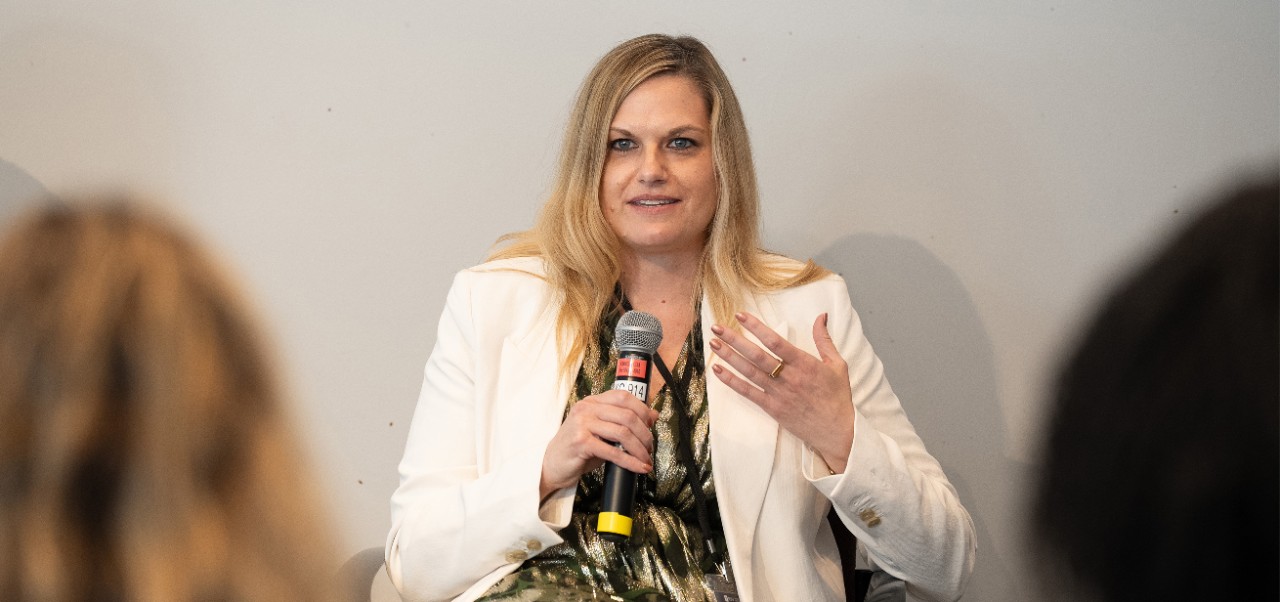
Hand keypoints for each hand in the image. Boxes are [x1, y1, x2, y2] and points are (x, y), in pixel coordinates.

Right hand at [539, 389, 658, 498]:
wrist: (552, 464)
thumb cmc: (579, 448)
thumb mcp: (602, 430)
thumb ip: (623, 421)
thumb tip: (653, 415)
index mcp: (592, 401)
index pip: (623, 396)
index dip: (642, 410)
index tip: (650, 425)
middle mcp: (586, 409)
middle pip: (627, 415)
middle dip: (644, 433)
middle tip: (649, 447)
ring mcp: (582, 424)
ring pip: (623, 433)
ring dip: (639, 449)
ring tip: (645, 459)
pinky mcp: (581, 443)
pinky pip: (613, 452)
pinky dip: (630, 462)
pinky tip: (638, 467)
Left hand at [709, 312, 855, 472]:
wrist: (837, 431)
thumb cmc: (838, 397)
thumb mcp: (837, 364)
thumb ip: (824, 339)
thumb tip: (821, 315)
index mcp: (805, 363)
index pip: (775, 341)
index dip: (757, 327)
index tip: (740, 315)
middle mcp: (789, 377)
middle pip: (757, 355)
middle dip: (735, 340)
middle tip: (717, 328)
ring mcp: (779, 394)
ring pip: (750, 372)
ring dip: (729, 357)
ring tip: (713, 344)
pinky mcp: (773, 409)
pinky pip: (749, 393)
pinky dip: (732, 382)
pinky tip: (718, 371)